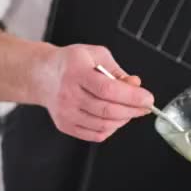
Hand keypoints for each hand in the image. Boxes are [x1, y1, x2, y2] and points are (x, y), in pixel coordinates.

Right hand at [35, 44, 153, 141]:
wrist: (42, 75)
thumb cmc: (71, 63)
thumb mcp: (96, 55)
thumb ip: (117, 70)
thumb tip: (135, 85)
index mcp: (76, 71)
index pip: (107, 89)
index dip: (131, 97)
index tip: (147, 99)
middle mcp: (68, 93)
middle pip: (107, 110)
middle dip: (132, 110)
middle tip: (144, 106)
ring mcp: (66, 112)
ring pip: (103, 125)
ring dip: (123, 120)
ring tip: (128, 110)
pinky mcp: (65, 125)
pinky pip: (95, 135)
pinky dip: (110, 129)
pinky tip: (113, 119)